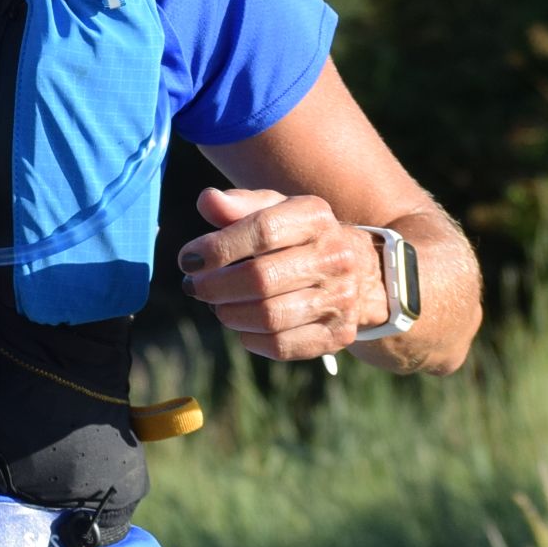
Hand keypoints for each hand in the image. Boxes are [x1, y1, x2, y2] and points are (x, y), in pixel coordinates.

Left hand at [177, 187, 389, 363]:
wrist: (359, 270)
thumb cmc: (295, 236)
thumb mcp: (272, 209)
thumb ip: (237, 205)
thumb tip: (207, 201)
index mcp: (315, 217)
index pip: (263, 231)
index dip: (218, 248)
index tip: (187, 260)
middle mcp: (335, 257)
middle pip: (261, 279)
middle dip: (215, 287)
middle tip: (195, 287)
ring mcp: (341, 298)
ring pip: (269, 316)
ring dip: (229, 314)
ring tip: (217, 305)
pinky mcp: (338, 334)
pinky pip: (282, 345)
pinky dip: (250, 339)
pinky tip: (242, 325)